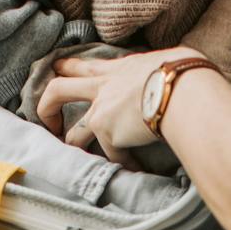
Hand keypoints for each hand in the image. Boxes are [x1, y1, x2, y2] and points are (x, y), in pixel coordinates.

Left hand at [36, 49, 200, 159]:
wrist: (181, 91)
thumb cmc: (183, 72)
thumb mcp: (168, 59)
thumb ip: (157, 69)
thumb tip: (172, 71)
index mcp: (117, 69)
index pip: (86, 66)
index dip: (68, 67)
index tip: (57, 70)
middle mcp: (103, 88)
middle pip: (58, 90)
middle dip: (46, 106)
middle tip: (49, 121)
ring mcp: (101, 111)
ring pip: (74, 133)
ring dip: (75, 147)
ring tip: (80, 158)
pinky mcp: (108, 134)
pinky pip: (112, 156)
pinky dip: (125, 165)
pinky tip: (136, 170)